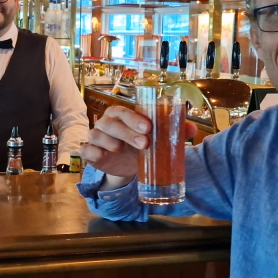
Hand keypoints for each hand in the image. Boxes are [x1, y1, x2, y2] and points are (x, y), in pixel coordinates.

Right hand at [80, 106, 197, 188]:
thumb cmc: (141, 146)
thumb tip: (191, 129)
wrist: (128, 166)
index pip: (124, 111)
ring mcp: (96, 138)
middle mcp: (106, 124)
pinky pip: (85, 150)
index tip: (149, 127)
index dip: (134, 118)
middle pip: (110, 122)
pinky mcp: (90, 154)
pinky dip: (91, 152)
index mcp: (121, 116)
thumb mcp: (157, 139)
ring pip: (95, 134)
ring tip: (121, 149)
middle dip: (126, 132)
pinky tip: (101, 155)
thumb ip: (174, 132)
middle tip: (144, 143)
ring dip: (108, 141)